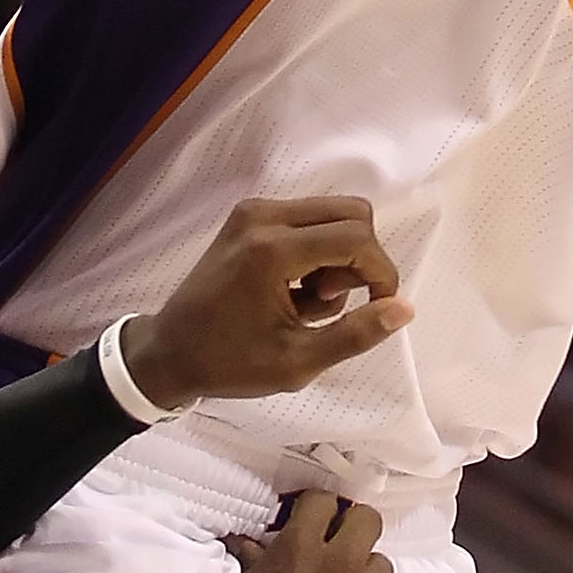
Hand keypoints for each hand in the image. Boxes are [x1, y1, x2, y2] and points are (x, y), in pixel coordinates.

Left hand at [119, 197, 413, 413]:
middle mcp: (265, 215)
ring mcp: (255, 209)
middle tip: (334, 303)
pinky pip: (309, 217)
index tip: (380, 308)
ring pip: (333, 212)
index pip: (356, 238)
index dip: (381, 272)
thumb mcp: (297, 362)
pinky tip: (294, 287)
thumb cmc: (230, 363)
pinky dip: (318, 248)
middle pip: (352, 213)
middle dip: (361, 259)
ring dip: (339, 255)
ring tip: (309, 301)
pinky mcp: (249, 213)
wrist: (169, 353)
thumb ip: (355, 334)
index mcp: (273, 250)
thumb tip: (404, 307)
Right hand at [220, 494, 397, 572]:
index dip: (317, 510)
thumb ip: (257, 563)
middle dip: (352, 529)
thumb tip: (252, 543)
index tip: (313, 520)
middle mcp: (338, 565)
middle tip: (337, 547)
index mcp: (300, 549)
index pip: (323, 500)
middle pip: (367, 519)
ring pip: (381, 563)